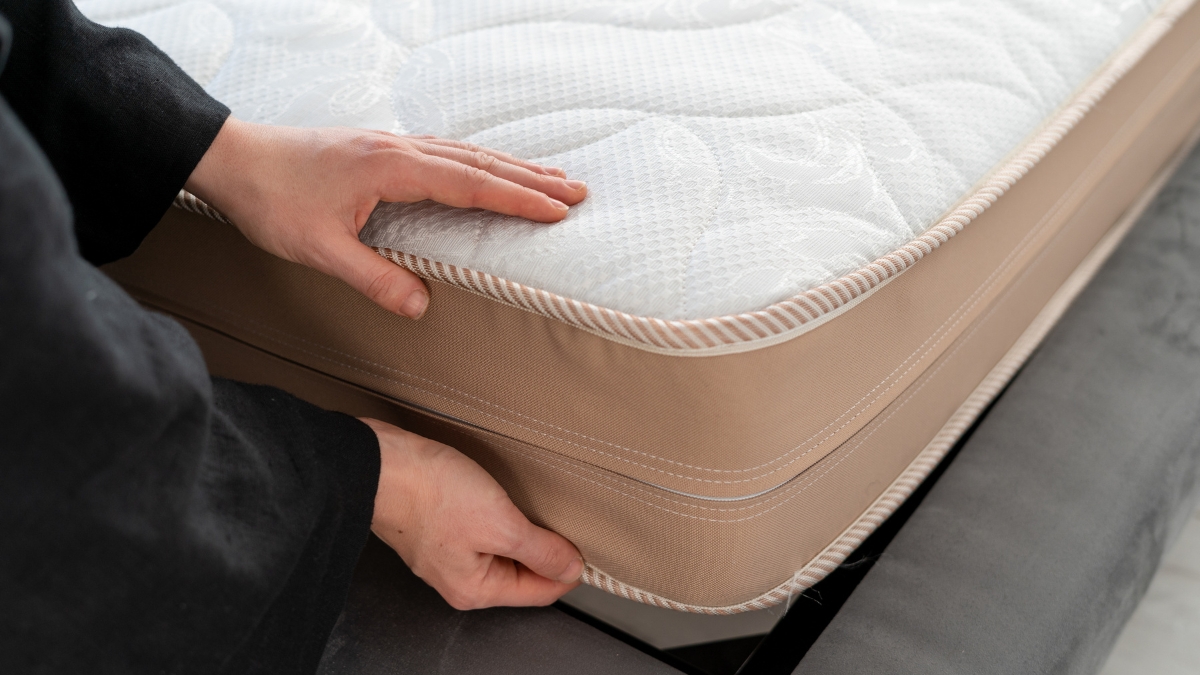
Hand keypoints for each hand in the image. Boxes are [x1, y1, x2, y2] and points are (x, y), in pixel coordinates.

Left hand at [184, 118, 586, 318]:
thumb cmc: (271, 201)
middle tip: (578, 193)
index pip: (469, 184)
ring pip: (466, 152)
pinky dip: (481, 160)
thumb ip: (372, 278)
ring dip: (512, 166)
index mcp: (390, 169)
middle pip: (479, 162)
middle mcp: (398, 149)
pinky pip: (446, 150)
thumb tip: (421, 307)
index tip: (558, 211)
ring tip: (552, 178)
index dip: (516, 199)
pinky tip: (490, 167)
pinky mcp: (380, 148)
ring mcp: (391, 144)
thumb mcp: (317, 249)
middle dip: (532, 179)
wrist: (231, 157)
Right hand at [362, 418, 583, 608]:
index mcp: (475, 589)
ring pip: (500, 551)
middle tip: (560, 519)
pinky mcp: (437, 529)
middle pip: (520, 573)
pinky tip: (500, 498)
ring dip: (520, 532)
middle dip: (544, 550)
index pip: (539, 591)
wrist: (382, 462)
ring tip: (530, 507)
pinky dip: (497, 519)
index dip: (568, 568)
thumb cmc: (432, 493)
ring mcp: (446, 555)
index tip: (585, 544)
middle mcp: (458, 580)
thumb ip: (540, 550)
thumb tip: (570, 568)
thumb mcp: (501, 523)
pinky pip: (481, 533)